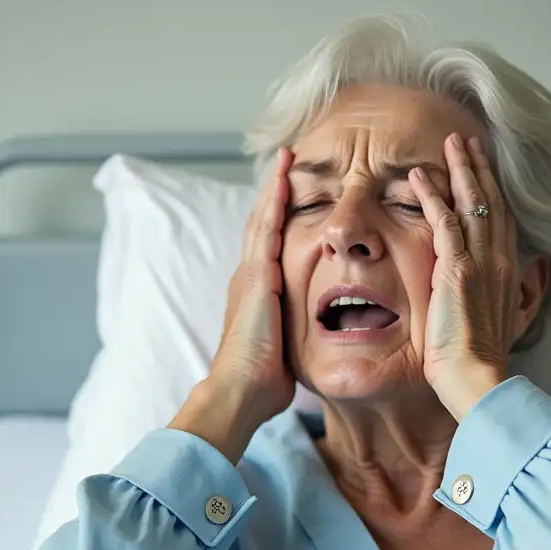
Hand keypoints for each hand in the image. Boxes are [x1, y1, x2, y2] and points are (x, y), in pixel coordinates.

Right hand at [170, 148, 294, 461]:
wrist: (239, 393)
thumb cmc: (262, 384)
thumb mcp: (282, 351)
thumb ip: (292, 336)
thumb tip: (311, 343)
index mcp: (255, 295)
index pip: (268, 247)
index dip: (278, 220)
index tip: (291, 196)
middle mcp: (248, 278)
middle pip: (263, 224)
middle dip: (275, 193)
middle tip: (288, 161)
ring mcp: (250, 275)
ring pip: (263, 219)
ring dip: (275, 187)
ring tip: (287, 157)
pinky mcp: (256, 277)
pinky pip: (267, 229)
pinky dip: (276, 202)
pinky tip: (285, 179)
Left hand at [409, 133, 518, 419]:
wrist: (479, 378)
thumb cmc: (485, 361)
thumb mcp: (510, 324)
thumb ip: (518, 299)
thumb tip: (530, 284)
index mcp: (509, 271)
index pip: (501, 220)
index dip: (493, 190)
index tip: (484, 168)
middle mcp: (500, 260)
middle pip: (491, 201)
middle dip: (479, 167)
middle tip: (467, 140)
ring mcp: (480, 262)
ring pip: (472, 202)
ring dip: (460, 168)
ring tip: (450, 142)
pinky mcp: (457, 269)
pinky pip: (444, 221)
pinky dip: (431, 195)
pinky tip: (418, 175)